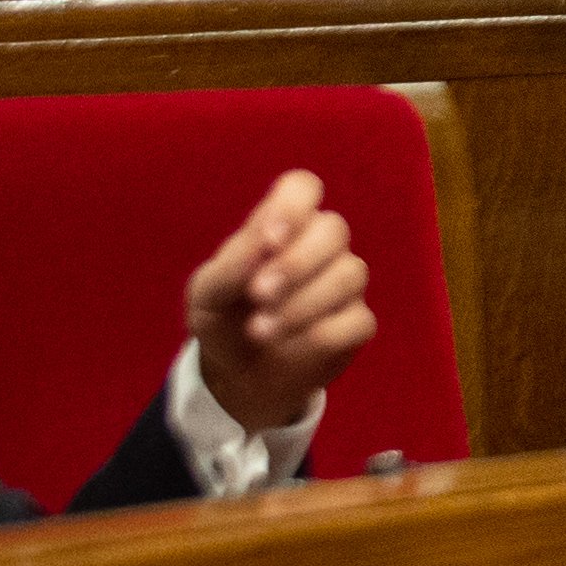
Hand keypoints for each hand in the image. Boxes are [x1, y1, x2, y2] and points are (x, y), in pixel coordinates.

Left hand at [186, 170, 372, 432]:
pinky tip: (289, 346)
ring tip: (261, 330)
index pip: (302, 189)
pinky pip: (358, 320)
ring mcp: (343, 285)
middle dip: (296, 263)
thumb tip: (266, 241)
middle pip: (334, 229)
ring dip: (303, 303)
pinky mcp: (356, 324)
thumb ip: (232, 263)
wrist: (235, 377)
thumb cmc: (222, 321)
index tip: (269, 240)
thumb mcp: (207, 293)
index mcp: (280, 227)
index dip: (293, 207)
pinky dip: (320, 334)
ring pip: (350, 274)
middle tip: (259, 294)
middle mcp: (319, 247)